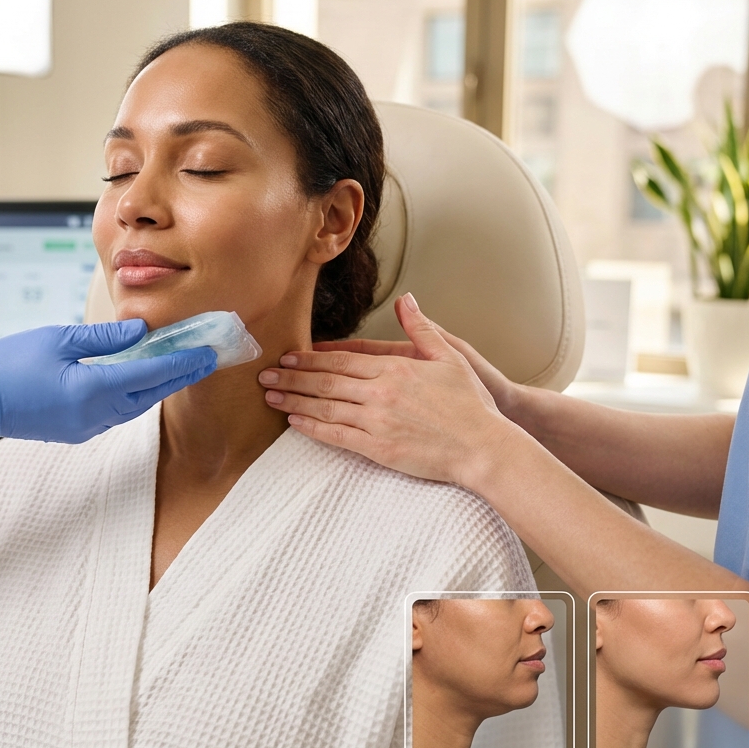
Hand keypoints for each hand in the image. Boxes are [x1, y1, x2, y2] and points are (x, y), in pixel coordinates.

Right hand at [0, 320, 216, 463]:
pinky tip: (145, 374)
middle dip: (181, 373)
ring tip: (183, 361)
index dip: (183, 361)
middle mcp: (95, 415)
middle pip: (151, 392)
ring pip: (136, 403)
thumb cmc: (8, 364)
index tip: (209, 351)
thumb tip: (142, 331)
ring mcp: (87, 426)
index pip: (151, 374)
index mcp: (91, 390)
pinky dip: (137, 391)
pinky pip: (119, 409)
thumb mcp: (57, 339)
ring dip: (161, 383)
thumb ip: (104, 337)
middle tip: (208, 354)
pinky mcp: (78, 429)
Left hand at [258, 293, 517, 486]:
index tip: (288, 356)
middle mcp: (381, 393)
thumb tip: (407, 299)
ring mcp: (377, 421)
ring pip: (325, 407)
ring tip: (270, 397)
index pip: (342, 361)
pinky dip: (312, 427)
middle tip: (264, 375)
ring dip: (294, 400)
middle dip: (292, 378)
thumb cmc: (470, 404)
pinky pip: (337, 435)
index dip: (311, 359)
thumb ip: (422, 328)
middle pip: (326, 382)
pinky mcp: (378, 448)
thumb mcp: (449, 357)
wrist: (483, 447)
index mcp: (394, 369)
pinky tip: (294, 422)